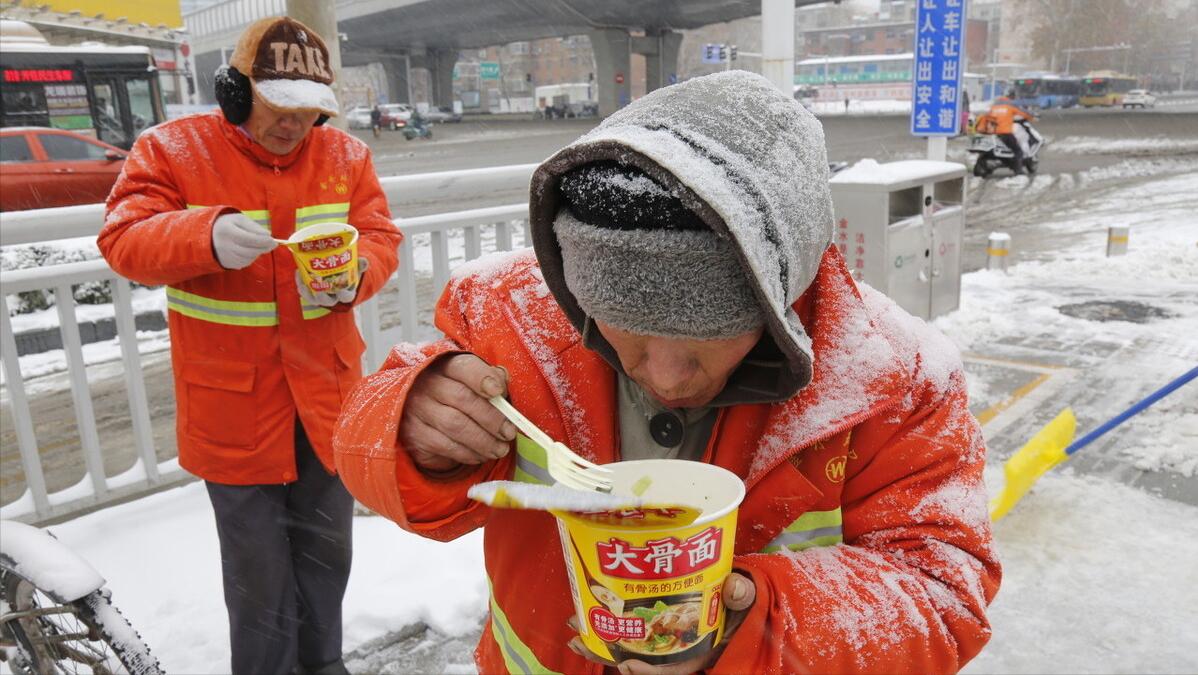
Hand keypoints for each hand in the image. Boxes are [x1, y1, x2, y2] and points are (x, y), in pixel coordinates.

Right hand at [212, 213, 274, 269]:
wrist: (207, 235)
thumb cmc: (227, 224)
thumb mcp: (239, 219)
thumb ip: (254, 227)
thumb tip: (268, 235)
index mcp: (227, 231)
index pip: (249, 239)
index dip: (263, 241)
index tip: (274, 241)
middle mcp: (224, 245)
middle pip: (250, 251)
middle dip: (264, 248)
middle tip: (272, 244)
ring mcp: (224, 256)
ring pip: (249, 258)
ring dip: (257, 252)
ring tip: (258, 244)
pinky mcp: (226, 263)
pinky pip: (244, 263)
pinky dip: (251, 257)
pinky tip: (249, 250)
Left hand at [296, 257, 368, 307]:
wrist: (338, 271)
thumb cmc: (348, 270)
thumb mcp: (356, 268)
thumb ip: (360, 265)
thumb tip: (365, 262)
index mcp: (346, 293)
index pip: (346, 297)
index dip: (343, 294)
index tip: (340, 289)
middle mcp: (333, 297)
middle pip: (327, 301)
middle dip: (322, 296)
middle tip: (317, 289)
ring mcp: (321, 297)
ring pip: (313, 299)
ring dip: (307, 292)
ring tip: (303, 282)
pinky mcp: (311, 293)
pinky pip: (305, 292)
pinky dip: (300, 283)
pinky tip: (298, 272)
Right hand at [399, 354, 516, 472]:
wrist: (422, 418)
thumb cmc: (456, 397)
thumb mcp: (471, 383)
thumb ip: (490, 380)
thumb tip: (504, 381)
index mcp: (445, 366)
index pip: (464, 367)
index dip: (482, 378)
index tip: (499, 391)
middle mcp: (427, 385)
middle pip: (462, 398)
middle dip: (491, 418)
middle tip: (508, 432)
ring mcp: (418, 410)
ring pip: (456, 425)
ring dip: (483, 441)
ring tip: (501, 449)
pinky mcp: (415, 435)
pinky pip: (446, 446)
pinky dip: (469, 453)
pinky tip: (481, 455)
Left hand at [566, 572, 756, 674]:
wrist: (739, 596)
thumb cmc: (742, 602)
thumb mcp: (746, 600)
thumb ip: (742, 594)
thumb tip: (734, 586)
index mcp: (699, 648)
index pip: (673, 668)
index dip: (649, 670)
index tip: (627, 665)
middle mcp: (677, 647)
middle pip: (639, 658)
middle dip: (609, 652)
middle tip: (580, 641)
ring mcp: (664, 636)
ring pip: (629, 643)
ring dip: (602, 636)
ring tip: (575, 628)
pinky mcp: (655, 622)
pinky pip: (629, 628)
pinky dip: (609, 621)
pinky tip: (589, 613)